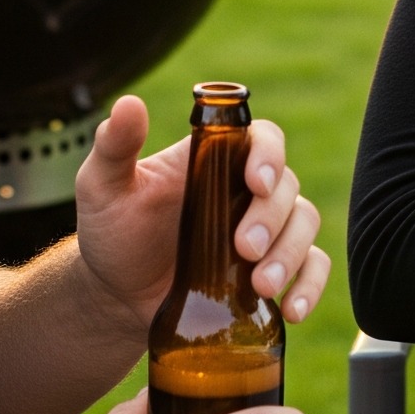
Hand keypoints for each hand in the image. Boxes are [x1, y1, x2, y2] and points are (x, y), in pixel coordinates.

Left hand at [72, 98, 332, 333]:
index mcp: (214, 160)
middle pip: (287, 186)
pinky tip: (293, 309)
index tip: (256, 182)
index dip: (269, 155)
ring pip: (304, 225)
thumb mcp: (102, 187)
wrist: (115, 297)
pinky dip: (312, 285)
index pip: (262, 139)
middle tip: (243, 249)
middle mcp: (244, 191)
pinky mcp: (269, 272)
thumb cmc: (111, 232)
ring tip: (261, 285)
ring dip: (292, 253)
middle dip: (272, 218)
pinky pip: (312, 269)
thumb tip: (127, 104)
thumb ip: (113, 146)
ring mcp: (263, 233)